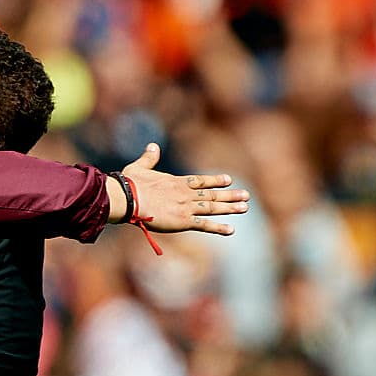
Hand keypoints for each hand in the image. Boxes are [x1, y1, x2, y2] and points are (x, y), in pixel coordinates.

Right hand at [122, 143, 249, 235]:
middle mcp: (186, 194)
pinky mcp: (183, 221)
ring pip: (213, 207)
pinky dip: (218, 228)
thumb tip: (152, 146)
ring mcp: (186, 207)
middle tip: (246, 196)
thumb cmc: (130, 184)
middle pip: (212, 194)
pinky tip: (231, 230)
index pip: (201, 181)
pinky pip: (204, 225)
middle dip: (230, 195)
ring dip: (229, 208)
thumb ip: (149, 158)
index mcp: (177, 182)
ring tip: (244, 208)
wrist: (129, 199)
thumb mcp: (139, 167)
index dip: (216, 181)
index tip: (229, 180)